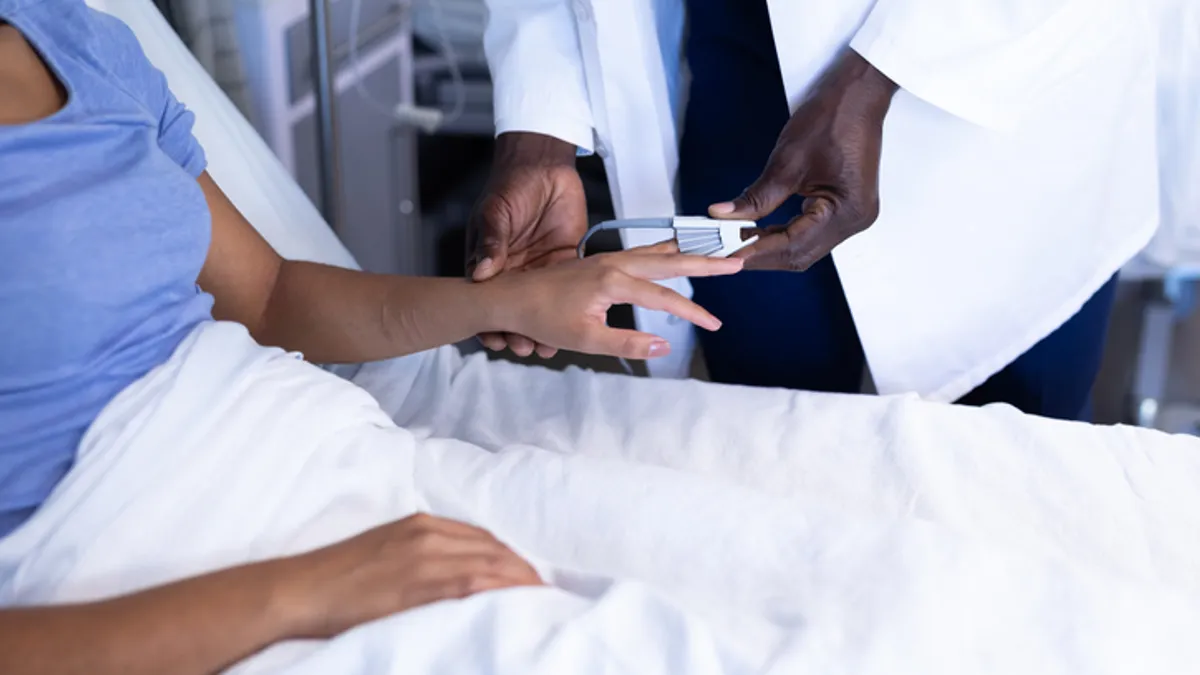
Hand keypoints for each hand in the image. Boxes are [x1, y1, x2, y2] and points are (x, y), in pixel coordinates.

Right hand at [276, 513, 541, 638]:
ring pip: (488, 564)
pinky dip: (498, 590)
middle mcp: (427, 534)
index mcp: (421, 523)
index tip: (530, 573)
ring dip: (519, 580)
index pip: (483, 537)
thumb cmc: (337, 577)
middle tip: (547, 589)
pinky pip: (469, 584)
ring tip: (542, 598)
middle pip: (492, 549)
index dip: (511, 556)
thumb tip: (452, 573)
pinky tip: (516, 601)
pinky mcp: (415, 585)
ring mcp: (422, 558)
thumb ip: (420, 555)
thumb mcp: (385, 552)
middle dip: (523, 569)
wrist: (298, 589)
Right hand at [468, 132, 586, 358]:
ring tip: (546, 345)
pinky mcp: (569, 262)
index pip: (488, 299)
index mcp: (492, 261)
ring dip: (546, 327)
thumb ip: (490, 242)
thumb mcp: (494, 214)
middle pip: (517, 310)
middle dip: (519, 331)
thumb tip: (482, 272)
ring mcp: (544, 268)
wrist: (542, 165)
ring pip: (546, 307)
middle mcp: (517, 270)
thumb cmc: (510, 186)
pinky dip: (577, 308)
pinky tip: (578, 325)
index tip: (493, 339)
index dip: (489, 321)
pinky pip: (574, 289)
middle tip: (523, 347)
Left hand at [485, 242, 742, 359]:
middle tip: (736, 260)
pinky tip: (670, 253)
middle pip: (670, 261)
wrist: (506, 297)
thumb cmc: (541, 319)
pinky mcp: (599, 262)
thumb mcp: (585, 340)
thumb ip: (627, 343)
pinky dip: (664, 251)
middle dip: (705, 262)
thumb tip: (664, 347)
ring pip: (657, 251)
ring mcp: (606, 259)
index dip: (693, 312)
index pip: (665, 298)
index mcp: (614, 281)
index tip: (715, 324)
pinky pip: (642, 252)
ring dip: (686, 252)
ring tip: (713, 250)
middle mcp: (614, 263)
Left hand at [710, 49, 898, 270]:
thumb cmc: (832, 118)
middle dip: (762, 253)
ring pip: (805, 247)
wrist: (859, 94)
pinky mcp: (846, 209)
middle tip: (727, 249)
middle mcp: (855, 220)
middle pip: (800, 253)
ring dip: (772, 245)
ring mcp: (854, 216)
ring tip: (738, 239)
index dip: (757, 252)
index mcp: (846, 211)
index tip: (727, 253)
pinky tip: (761, 230)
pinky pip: (812, 232)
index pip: (793, 246)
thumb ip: (756, 197)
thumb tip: (724, 216)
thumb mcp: (787, 160)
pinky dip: (785, 234)